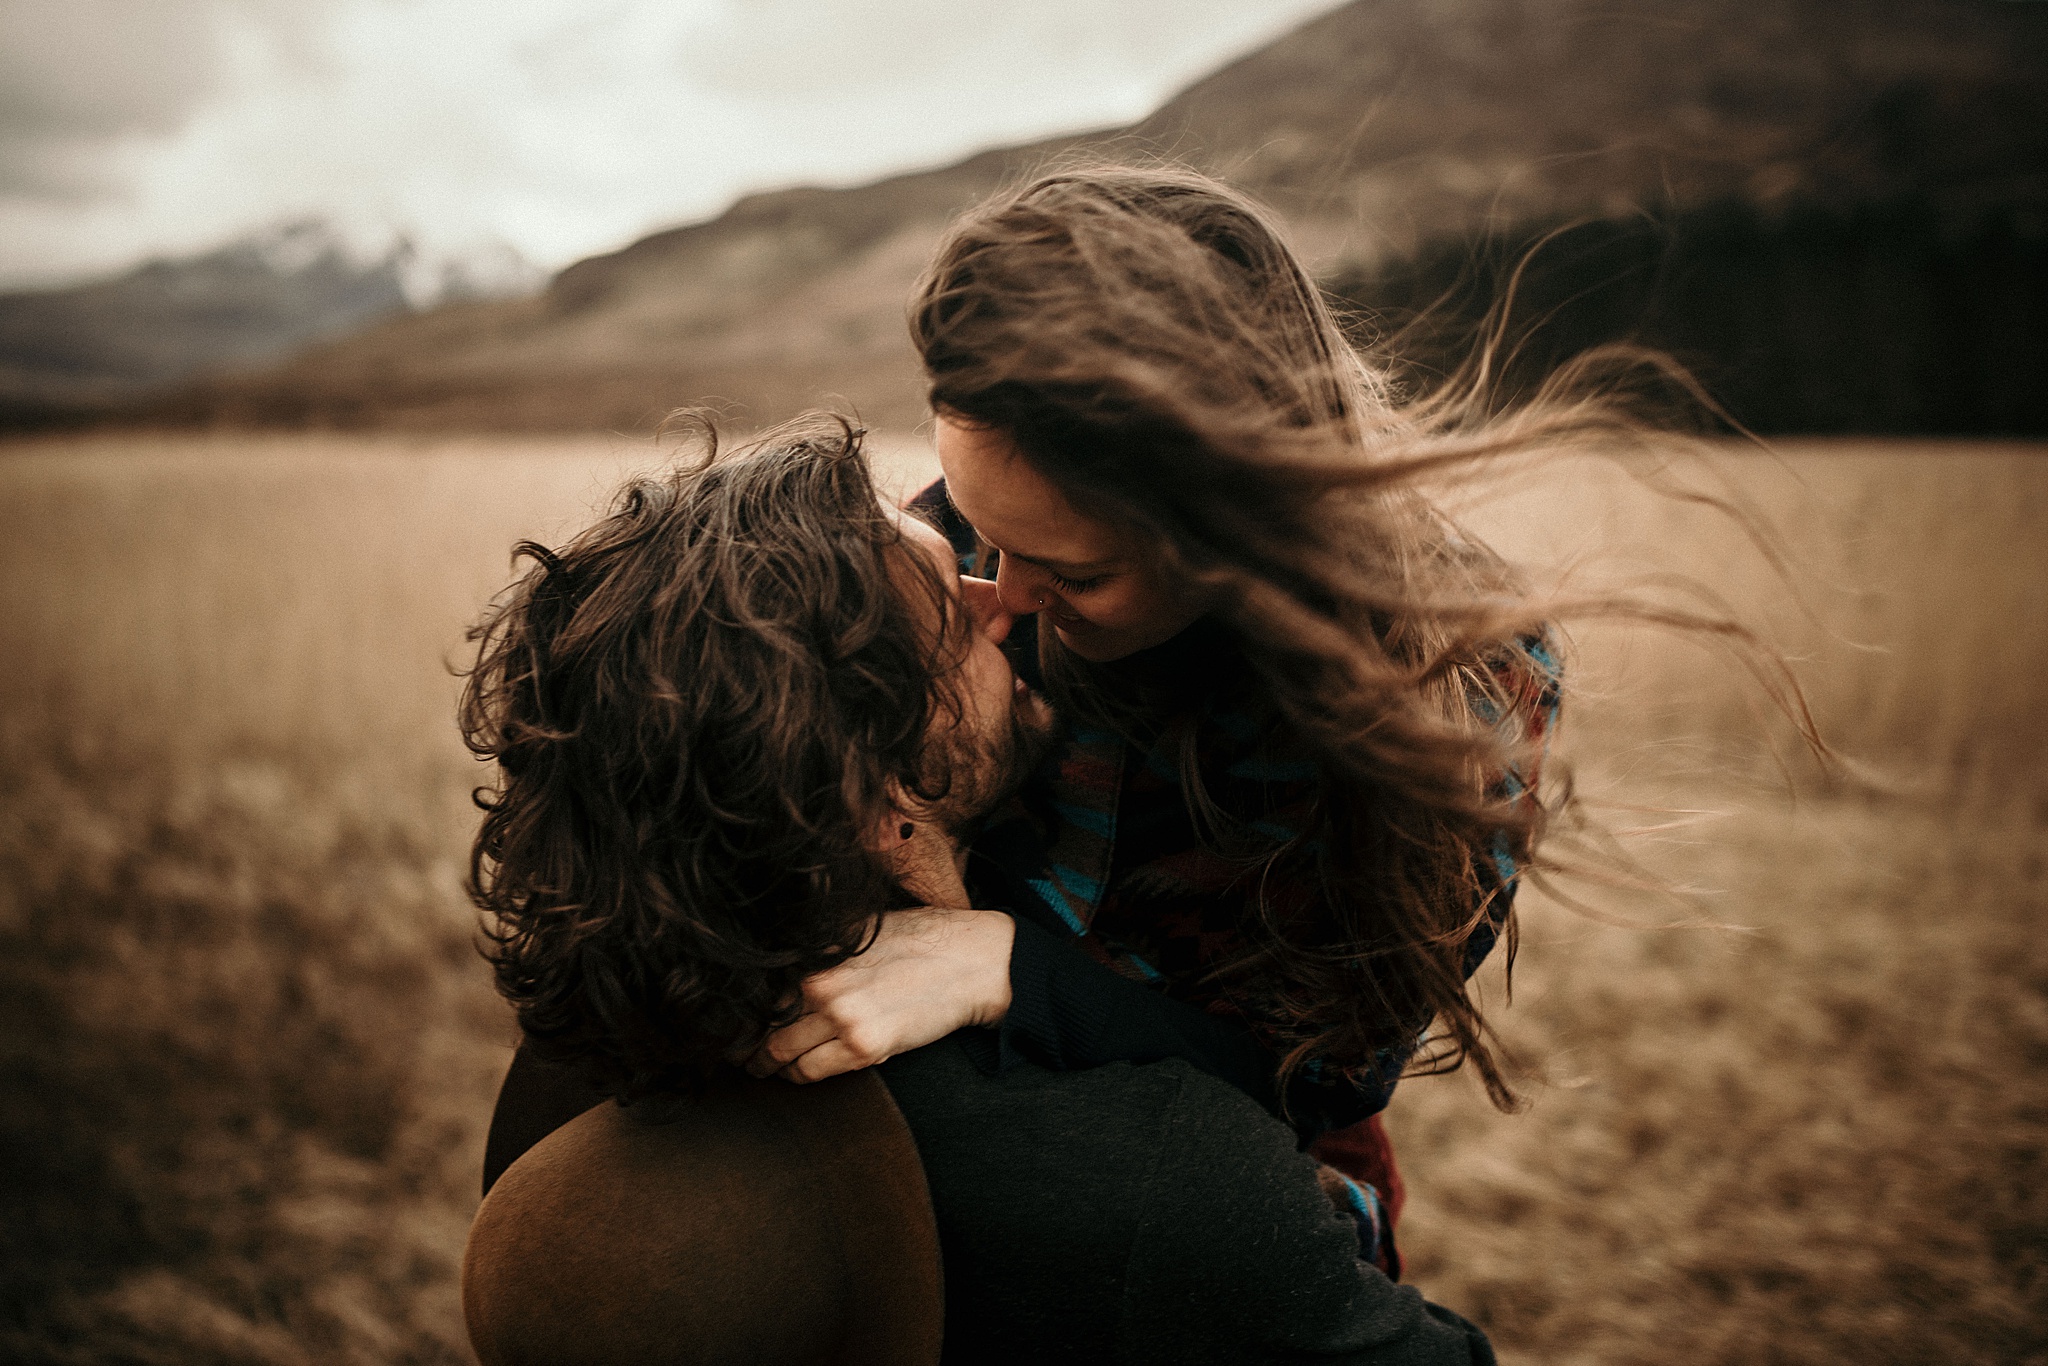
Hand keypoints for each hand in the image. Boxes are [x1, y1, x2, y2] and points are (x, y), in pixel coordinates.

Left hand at [745, 906, 1014, 1082]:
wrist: (972, 962)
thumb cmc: (923, 938)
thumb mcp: (862, 928)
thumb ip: (822, 943)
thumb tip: (783, 955)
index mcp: (818, 952)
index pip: (759, 987)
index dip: (740, 1009)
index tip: (729, 1022)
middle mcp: (822, 984)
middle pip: (762, 1022)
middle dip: (742, 1043)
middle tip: (734, 1053)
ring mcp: (843, 1018)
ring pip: (780, 1052)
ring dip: (766, 1064)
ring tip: (759, 1068)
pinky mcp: (866, 1047)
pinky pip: (812, 1071)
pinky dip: (796, 1076)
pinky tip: (793, 1074)